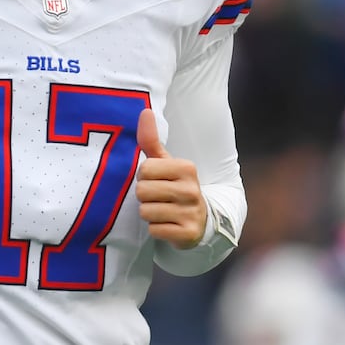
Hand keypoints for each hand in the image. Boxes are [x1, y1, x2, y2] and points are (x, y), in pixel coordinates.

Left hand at [136, 108, 208, 248]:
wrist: (201, 220)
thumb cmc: (176, 187)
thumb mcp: (165, 163)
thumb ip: (151, 140)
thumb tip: (144, 111)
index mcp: (187, 168)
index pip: (144, 170)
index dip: (143, 177)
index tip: (155, 181)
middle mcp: (192, 189)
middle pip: (142, 191)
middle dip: (144, 196)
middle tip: (157, 197)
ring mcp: (192, 212)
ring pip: (146, 212)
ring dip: (149, 213)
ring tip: (162, 210)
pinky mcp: (188, 233)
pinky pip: (155, 231)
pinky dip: (156, 229)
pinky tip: (167, 224)